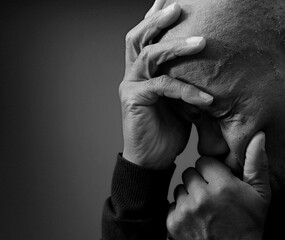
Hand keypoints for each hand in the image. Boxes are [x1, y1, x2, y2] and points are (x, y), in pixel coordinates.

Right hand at [120, 0, 213, 169]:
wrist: (152, 158)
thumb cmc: (166, 130)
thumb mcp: (179, 102)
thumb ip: (183, 83)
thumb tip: (205, 70)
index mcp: (142, 73)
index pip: (145, 41)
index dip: (154, 21)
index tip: (169, 4)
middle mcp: (133, 75)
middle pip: (138, 38)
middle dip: (157, 21)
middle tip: (177, 7)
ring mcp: (131, 86)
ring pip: (148, 55)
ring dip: (174, 46)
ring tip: (200, 42)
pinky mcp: (133, 99)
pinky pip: (162, 86)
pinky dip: (185, 90)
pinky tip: (204, 98)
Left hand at [167, 132, 270, 239]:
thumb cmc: (247, 226)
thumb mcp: (260, 196)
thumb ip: (256, 164)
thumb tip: (257, 137)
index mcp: (223, 187)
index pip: (204, 162)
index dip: (211, 172)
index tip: (218, 183)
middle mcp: (202, 197)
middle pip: (190, 173)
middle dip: (199, 182)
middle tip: (211, 197)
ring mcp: (185, 211)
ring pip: (180, 188)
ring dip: (189, 196)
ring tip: (204, 209)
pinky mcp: (173, 222)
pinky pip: (172, 203)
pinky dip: (181, 210)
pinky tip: (195, 219)